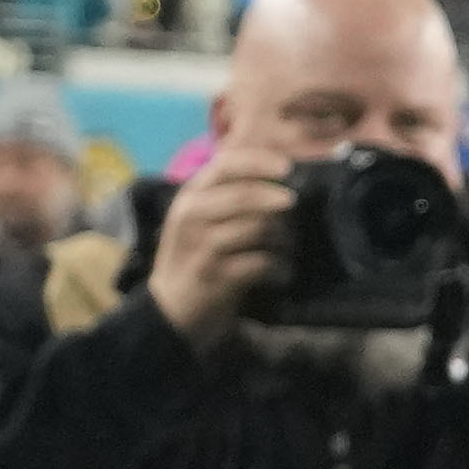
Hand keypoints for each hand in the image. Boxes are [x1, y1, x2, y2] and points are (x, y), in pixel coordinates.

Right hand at [146, 146, 294, 349]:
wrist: (171, 307)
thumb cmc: (197, 255)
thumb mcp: (204, 218)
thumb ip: (233, 193)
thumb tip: (283, 173)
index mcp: (191, 196)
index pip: (225, 165)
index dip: (259, 162)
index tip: (288, 167)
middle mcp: (191, 217)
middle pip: (244, 196)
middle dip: (277, 200)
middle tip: (296, 206)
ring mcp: (201, 247)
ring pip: (257, 229)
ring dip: (284, 238)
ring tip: (287, 248)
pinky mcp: (215, 276)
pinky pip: (262, 263)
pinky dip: (280, 267)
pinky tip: (282, 273)